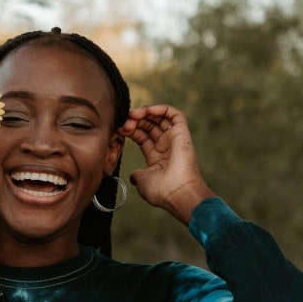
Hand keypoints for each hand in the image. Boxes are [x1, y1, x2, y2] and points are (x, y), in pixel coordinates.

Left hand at [120, 104, 213, 224]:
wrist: (178, 193)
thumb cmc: (161, 191)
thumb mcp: (142, 182)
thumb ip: (137, 175)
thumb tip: (133, 176)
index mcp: (157, 158)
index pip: (142, 137)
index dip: (131, 130)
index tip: (119, 129)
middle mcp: (166, 147)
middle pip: (149, 126)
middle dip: (135, 120)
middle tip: (125, 121)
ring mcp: (174, 140)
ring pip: (160, 118)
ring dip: (145, 113)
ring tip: (134, 114)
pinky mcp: (182, 133)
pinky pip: (175, 115)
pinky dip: (162, 109)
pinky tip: (148, 111)